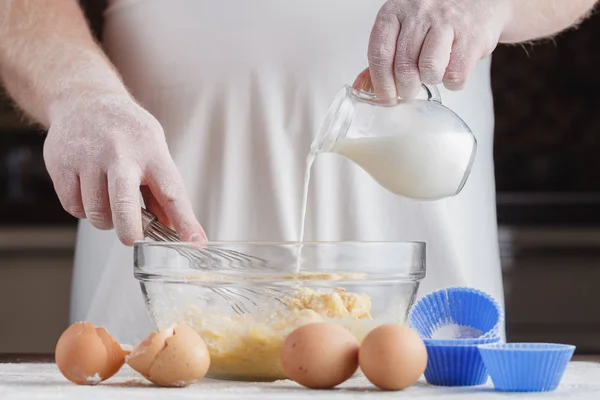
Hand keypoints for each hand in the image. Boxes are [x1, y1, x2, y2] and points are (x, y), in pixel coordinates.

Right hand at [43, 93, 206, 244]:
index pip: (173, 192)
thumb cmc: (126, 131)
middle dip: (131, 232)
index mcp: (151, 151)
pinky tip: (89, 191)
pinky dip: (83, 209)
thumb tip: (172, 227)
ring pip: (97, 214)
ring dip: (106, 219)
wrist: (84, 100)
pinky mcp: (61, 164)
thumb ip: (161, 189)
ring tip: (109, 201)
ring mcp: (88, 158)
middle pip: (125, 206)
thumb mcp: (154, 150)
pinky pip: (74, 208)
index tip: (195, 242)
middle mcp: (119, 154)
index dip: (185, 221)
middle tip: (133, 239)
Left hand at [368, 0, 511, 98]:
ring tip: (434, 73)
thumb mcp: (406, 26)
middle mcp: (419, 12)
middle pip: (403, 66)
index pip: (380, 54)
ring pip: (429, 70)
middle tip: (410, 93)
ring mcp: (447, 21)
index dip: (381, 83)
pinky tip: (453, 68)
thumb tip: (363, 87)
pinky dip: (453, 82)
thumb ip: (386, 55)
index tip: (386, 98)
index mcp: (396, 10)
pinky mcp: (472, 36)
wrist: (482, 0)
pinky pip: (455, 75)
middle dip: (405, 89)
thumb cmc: (438, 18)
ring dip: (430, 81)